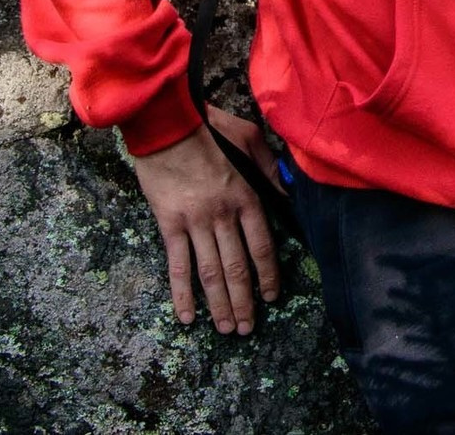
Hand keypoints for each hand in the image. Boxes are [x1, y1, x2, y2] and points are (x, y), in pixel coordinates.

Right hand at [130, 104, 281, 333]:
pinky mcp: (169, 224)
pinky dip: (182, 294)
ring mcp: (195, 222)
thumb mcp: (251, 139)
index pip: (263, 246)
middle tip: (249, 328)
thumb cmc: (210, 128)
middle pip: (238, 267)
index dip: (269, 275)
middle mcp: (224, 215)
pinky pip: (178, 265)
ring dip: (220, 305)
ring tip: (227, 329)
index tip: (272, 296)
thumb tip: (287, 192)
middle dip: (245, 302)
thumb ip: (270, 168)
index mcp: (246, 197)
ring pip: (211, 273)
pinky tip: (188, 316)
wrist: (167, 125)